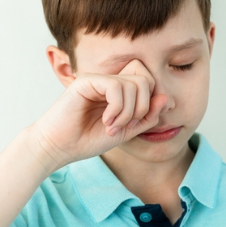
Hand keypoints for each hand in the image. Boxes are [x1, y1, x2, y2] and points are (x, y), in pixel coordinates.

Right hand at [30, 59, 167, 170]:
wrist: (59, 147)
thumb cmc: (88, 140)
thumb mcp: (126, 132)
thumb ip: (146, 117)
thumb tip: (166, 98)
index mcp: (120, 91)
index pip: (149, 84)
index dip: (150, 105)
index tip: (134, 125)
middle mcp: (110, 81)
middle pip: (145, 80)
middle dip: (142, 108)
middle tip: (125, 126)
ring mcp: (99, 79)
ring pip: (133, 84)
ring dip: (128, 112)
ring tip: (112, 126)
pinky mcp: (87, 80)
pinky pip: (116, 86)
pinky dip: (116, 108)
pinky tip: (105, 120)